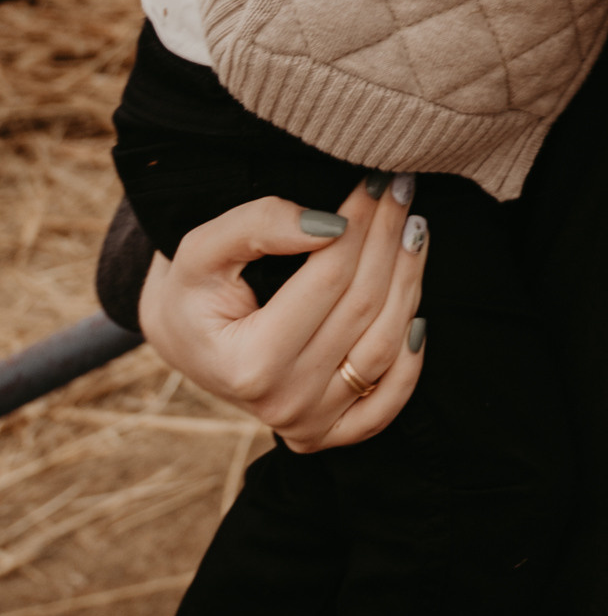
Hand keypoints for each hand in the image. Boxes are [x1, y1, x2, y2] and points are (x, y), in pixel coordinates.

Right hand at [137, 178, 427, 452]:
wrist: (182, 339)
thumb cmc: (191, 288)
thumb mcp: (203, 249)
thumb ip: (258, 226)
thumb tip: (331, 225)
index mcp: (249, 363)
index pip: (330, 278)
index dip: (360, 222)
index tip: (377, 181)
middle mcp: (282, 403)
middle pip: (363, 308)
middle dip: (389, 240)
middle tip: (402, 191)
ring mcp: (307, 425)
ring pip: (385, 346)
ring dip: (409, 282)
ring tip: (414, 231)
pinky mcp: (327, 434)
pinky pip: (388, 402)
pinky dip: (411, 360)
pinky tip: (417, 312)